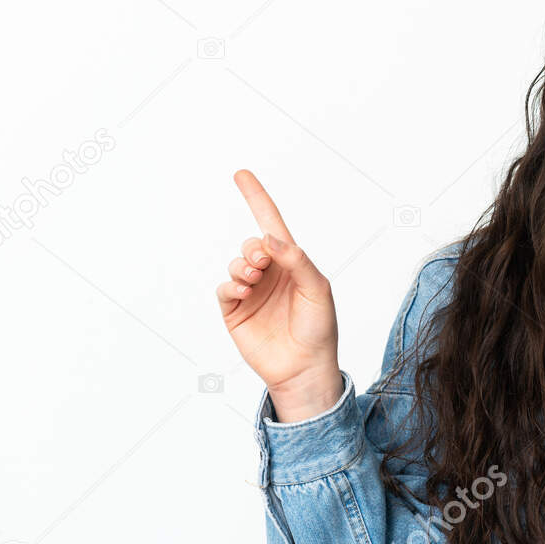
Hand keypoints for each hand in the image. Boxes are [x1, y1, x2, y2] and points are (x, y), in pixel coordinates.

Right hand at [216, 170, 341, 421]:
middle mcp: (270, 275)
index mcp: (292, 265)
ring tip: (254, 280)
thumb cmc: (319, 329)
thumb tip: (271, 238)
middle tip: (262, 262)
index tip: (241, 174)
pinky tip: (244, 292)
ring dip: (243, 267)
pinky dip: (232, 285)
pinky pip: (225, 289)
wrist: (305, 369)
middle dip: (254, 249)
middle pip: (251, 245)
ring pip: (236, 264)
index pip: (271, 225)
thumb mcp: (317, 291)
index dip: (257, 199)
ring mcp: (252, 292)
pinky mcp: (235, 311)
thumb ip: (297, 261)